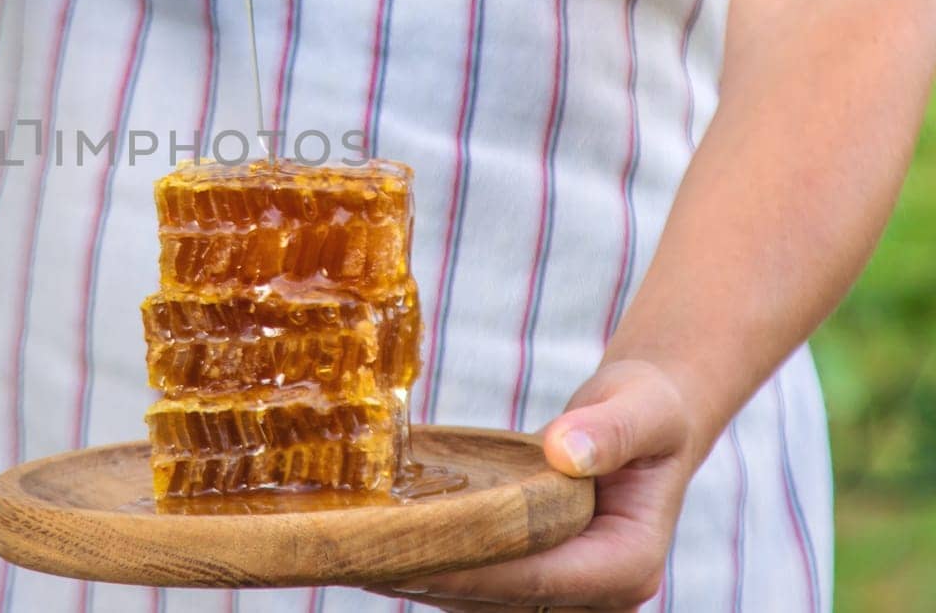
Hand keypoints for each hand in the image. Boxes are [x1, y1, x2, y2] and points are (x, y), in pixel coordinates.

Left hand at [370, 360, 697, 611]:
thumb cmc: (648, 409)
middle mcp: (599, 595)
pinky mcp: (538, 580)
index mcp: (628, 565)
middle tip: (356, 556)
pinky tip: (380, 544)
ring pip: (482, 599)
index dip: (471, 570)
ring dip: (421, 578)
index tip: (408, 555)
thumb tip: (564, 451)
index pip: (537, 578)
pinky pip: (479, 583)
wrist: (647, 420)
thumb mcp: (641, 407)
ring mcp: (568, 594)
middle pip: (501, 597)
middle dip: (430, 578)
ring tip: (352, 553)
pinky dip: (433, 566)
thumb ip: (610, 430)